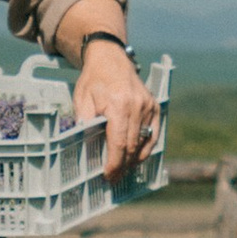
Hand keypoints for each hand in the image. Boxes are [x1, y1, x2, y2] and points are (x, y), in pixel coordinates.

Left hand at [73, 36, 159, 182]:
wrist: (111, 59)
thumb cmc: (94, 80)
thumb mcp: (82, 100)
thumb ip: (85, 123)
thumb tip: (84, 147)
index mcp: (119, 105)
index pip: (119, 143)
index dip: (114, 163)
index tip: (108, 175)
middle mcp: (138, 106)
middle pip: (132, 145)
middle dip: (123, 165)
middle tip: (114, 178)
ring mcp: (148, 106)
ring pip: (144, 141)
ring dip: (134, 159)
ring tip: (123, 170)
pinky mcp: (154, 105)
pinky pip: (153, 132)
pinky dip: (146, 147)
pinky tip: (137, 157)